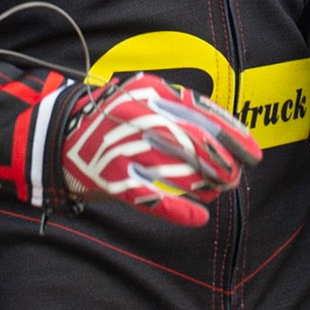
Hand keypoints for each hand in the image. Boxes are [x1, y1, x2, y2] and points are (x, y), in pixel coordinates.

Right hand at [60, 73, 261, 225]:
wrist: (55, 135)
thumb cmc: (111, 118)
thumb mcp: (144, 97)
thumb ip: (180, 108)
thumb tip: (227, 130)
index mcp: (151, 92)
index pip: (205, 115)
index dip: (234, 136)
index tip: (254, 152)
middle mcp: (139, 117)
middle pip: (196, 144)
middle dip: (224, 163)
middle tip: (236, 176)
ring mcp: (123, 148)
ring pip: (179, 171)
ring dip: (206, 185)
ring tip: (219, 191)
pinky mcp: (110, 178)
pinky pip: (150, 197)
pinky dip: (178, 210)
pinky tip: (198, 217)